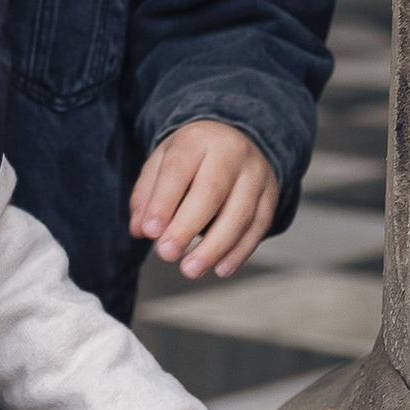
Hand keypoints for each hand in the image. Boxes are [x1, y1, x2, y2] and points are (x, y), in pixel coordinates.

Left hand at [129, 120, 279, 278]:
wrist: (233, 141)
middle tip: (166, 254)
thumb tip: (139, 230)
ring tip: (190, 269)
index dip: (163, 202)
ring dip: (214, 247)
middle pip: (211, 192)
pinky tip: (220, 268)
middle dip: (186, 227)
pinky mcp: (270, 195)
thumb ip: (146, 195)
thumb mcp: (161, 163)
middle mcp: (232, 152)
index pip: (178, 169)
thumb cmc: (191, 158)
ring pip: (239, 214)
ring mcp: (256, 174)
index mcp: (197, 140)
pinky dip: (239, 252)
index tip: (149, 231)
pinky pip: (258, 227)